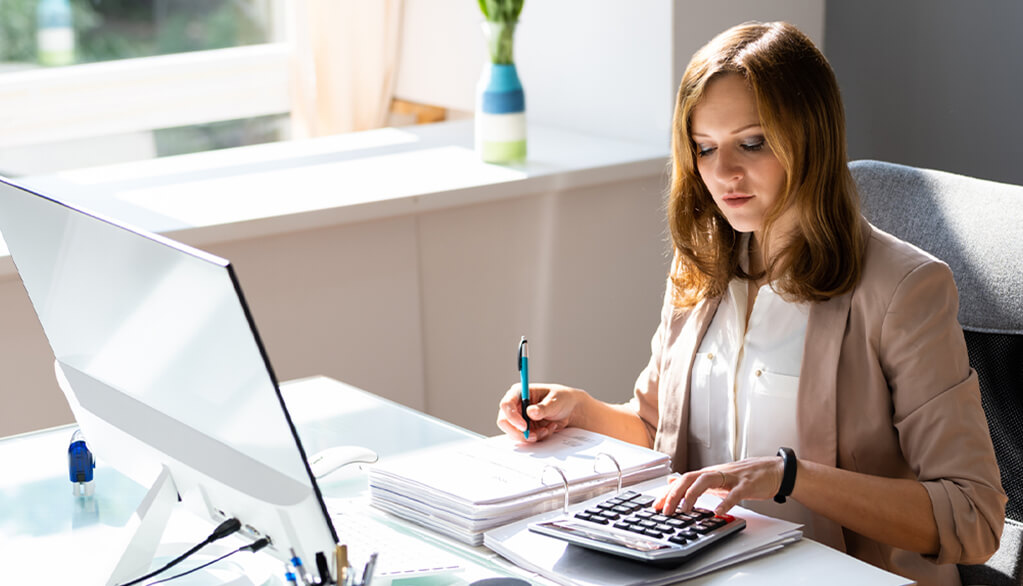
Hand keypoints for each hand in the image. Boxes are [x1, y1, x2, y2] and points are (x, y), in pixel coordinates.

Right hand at [496, 383, 586, 441]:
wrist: (571, 410)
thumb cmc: (562, 399)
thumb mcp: (555, 401)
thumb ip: (543, 407)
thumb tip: (530, 412)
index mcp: (519, 392)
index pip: (506, 404)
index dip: (512, 417)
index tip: (524, 426)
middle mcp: (516, 405)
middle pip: (504, 422)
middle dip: (518, 432)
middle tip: (533, 436)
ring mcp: (519, 418)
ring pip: (514, 433)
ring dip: (531, 435)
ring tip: (548, 429)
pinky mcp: (525, 429)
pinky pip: (525, 439)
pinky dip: (538, 437)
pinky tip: (549, 429)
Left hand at [654, 456, 784, 515]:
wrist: (774, 470)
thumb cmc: (746, 476)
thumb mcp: (717, 478)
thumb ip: (695, 481)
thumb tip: (673, 480)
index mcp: (709, 473)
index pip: (683, 479)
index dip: (668, 492)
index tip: (657, 505)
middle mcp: (717, 473)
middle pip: (690, 478)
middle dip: (675, 493)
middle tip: (666, 510)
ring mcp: (732, 477)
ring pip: (707, 480)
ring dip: (693, 494)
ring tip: (685, 509)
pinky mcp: (747, 484)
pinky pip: (735, 493)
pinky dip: (726, 502)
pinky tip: (719, 512)